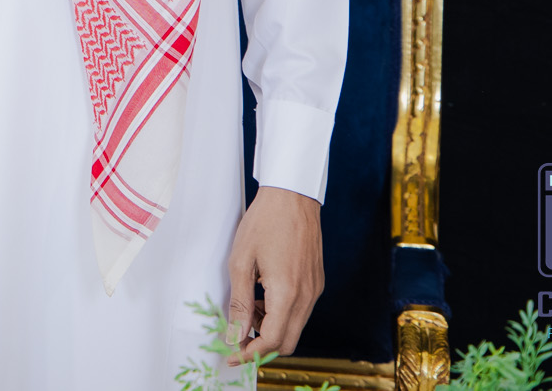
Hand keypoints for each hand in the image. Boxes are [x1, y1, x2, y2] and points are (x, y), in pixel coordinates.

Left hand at [224, 185, 323, 363]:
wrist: (292, 196)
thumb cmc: (263, 222)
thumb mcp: (241, 261)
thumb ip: (239, 301)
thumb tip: (235, 333)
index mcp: (288, 292)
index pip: (273, 340)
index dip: (251, 353)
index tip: (234, 355)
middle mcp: (307, 296)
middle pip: (288, 341)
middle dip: (263, 346)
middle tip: (238, 337)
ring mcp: (315, 289)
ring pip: (295, 327)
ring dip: (272, 328)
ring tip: (249, 307)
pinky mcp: (317, 282)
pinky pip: (301, 310)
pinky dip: (282, 314)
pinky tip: (264, 295)